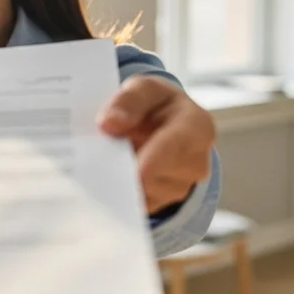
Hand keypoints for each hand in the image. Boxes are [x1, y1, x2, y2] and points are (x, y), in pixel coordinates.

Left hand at [98, 75, 214, 213]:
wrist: (162, 124)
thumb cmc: (156, 104)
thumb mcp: (143, 88)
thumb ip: (128, 100)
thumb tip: (109, 123)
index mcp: (197, 127)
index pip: (177, 145)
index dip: (154, 160)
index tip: (134, 171)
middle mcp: (195, 162)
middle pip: (156, 176)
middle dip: (124, 169)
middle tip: (96, 161)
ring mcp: (180, 187)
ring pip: (142, 192)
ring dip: (119, 179)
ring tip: (109, 158)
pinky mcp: (161, 203)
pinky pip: (135, 205)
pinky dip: (118, 192)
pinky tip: (110, 173)